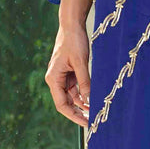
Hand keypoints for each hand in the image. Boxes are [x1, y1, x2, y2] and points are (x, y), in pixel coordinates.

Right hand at [45, 13, 91, 127]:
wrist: (72, 25)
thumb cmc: (74, 41)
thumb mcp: (81, 62)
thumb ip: (85, 82)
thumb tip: (90, 100)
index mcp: (53, 78)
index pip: (62, 104)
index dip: (74, 116)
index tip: (85, 123)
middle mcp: (56, 80)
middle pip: (66, 103)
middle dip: (79, 112)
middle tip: (92, 122)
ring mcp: (62, 77)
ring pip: (72, 97)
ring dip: (83, 105)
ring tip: (96, 113)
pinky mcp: (69, 73)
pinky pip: (76, 88)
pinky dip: (84, 95)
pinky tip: (94, 101)